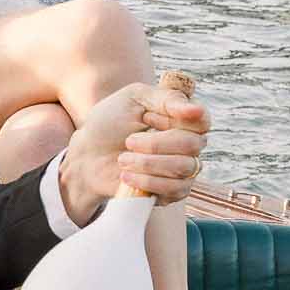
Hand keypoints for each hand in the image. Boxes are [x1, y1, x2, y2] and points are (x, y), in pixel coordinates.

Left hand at [59, 81, 209, 222]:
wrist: (87, 156)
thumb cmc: (110, 122)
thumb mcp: (134, 97)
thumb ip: (166, 98)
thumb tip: (196, 110)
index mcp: (182, 117)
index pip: (202, 119)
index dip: (178, 120)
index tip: (148, 117)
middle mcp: (188, 142)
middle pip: (192, 144)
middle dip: (155, 144)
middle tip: (128, 141)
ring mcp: (183, 168)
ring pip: (184, 167)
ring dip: (148, 163)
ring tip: (122, 160)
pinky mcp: (173, 191)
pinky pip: (176, 190)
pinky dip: (148, 182)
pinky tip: (127, 176)